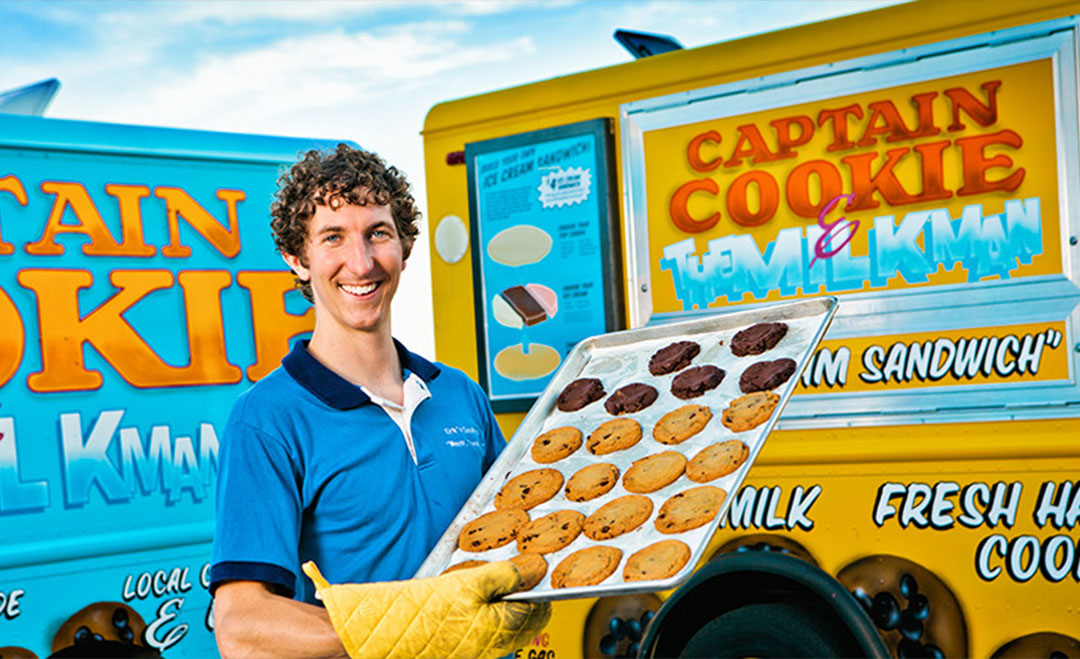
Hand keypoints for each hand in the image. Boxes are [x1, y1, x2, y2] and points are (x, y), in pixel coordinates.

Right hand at [304, 560, 550, 658]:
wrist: (387, 633)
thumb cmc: (424, 610)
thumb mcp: (469, 581)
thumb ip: (504, 576)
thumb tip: (529, 572)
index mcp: (503, 629)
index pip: (538, 611)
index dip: (540, 589)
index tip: (539, 571)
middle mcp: (494, 645)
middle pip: (525, 622)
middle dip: (528, 599)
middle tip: (523, 575)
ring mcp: (478, 649)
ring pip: (506, 627)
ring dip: (509, 606)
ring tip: (501, 583)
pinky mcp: (462, 648)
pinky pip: (487, 631)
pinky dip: (491, 614)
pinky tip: (479, 599)